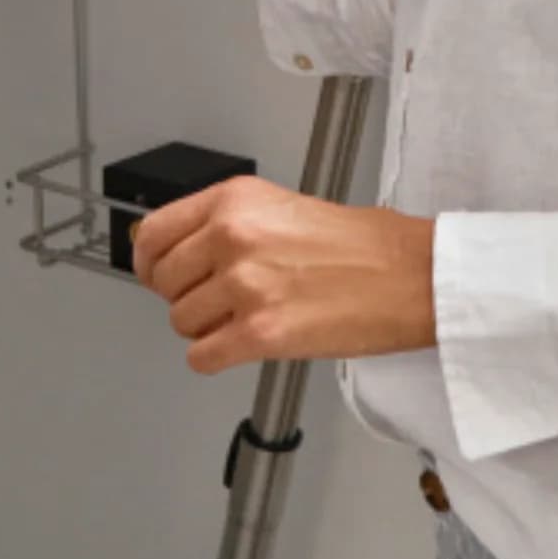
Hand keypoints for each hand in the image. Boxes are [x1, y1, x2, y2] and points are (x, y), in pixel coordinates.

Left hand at [133, 177, 435, 374]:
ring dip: (207, 328)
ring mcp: (245, 285)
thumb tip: (175, 253)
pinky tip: (243, 345)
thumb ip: (224, 224)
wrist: (408, 275)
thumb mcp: (279, 206)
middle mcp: (233, 236)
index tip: (155, 274)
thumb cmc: (358, 244)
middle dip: (186, 296)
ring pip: (182, 322)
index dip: (149, 261)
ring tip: (247, 317)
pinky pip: (202, 357)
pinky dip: (216, 358)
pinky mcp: (261, 334)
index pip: (152, 233)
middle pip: (163, 282)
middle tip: (219, 300)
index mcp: (234, 199)